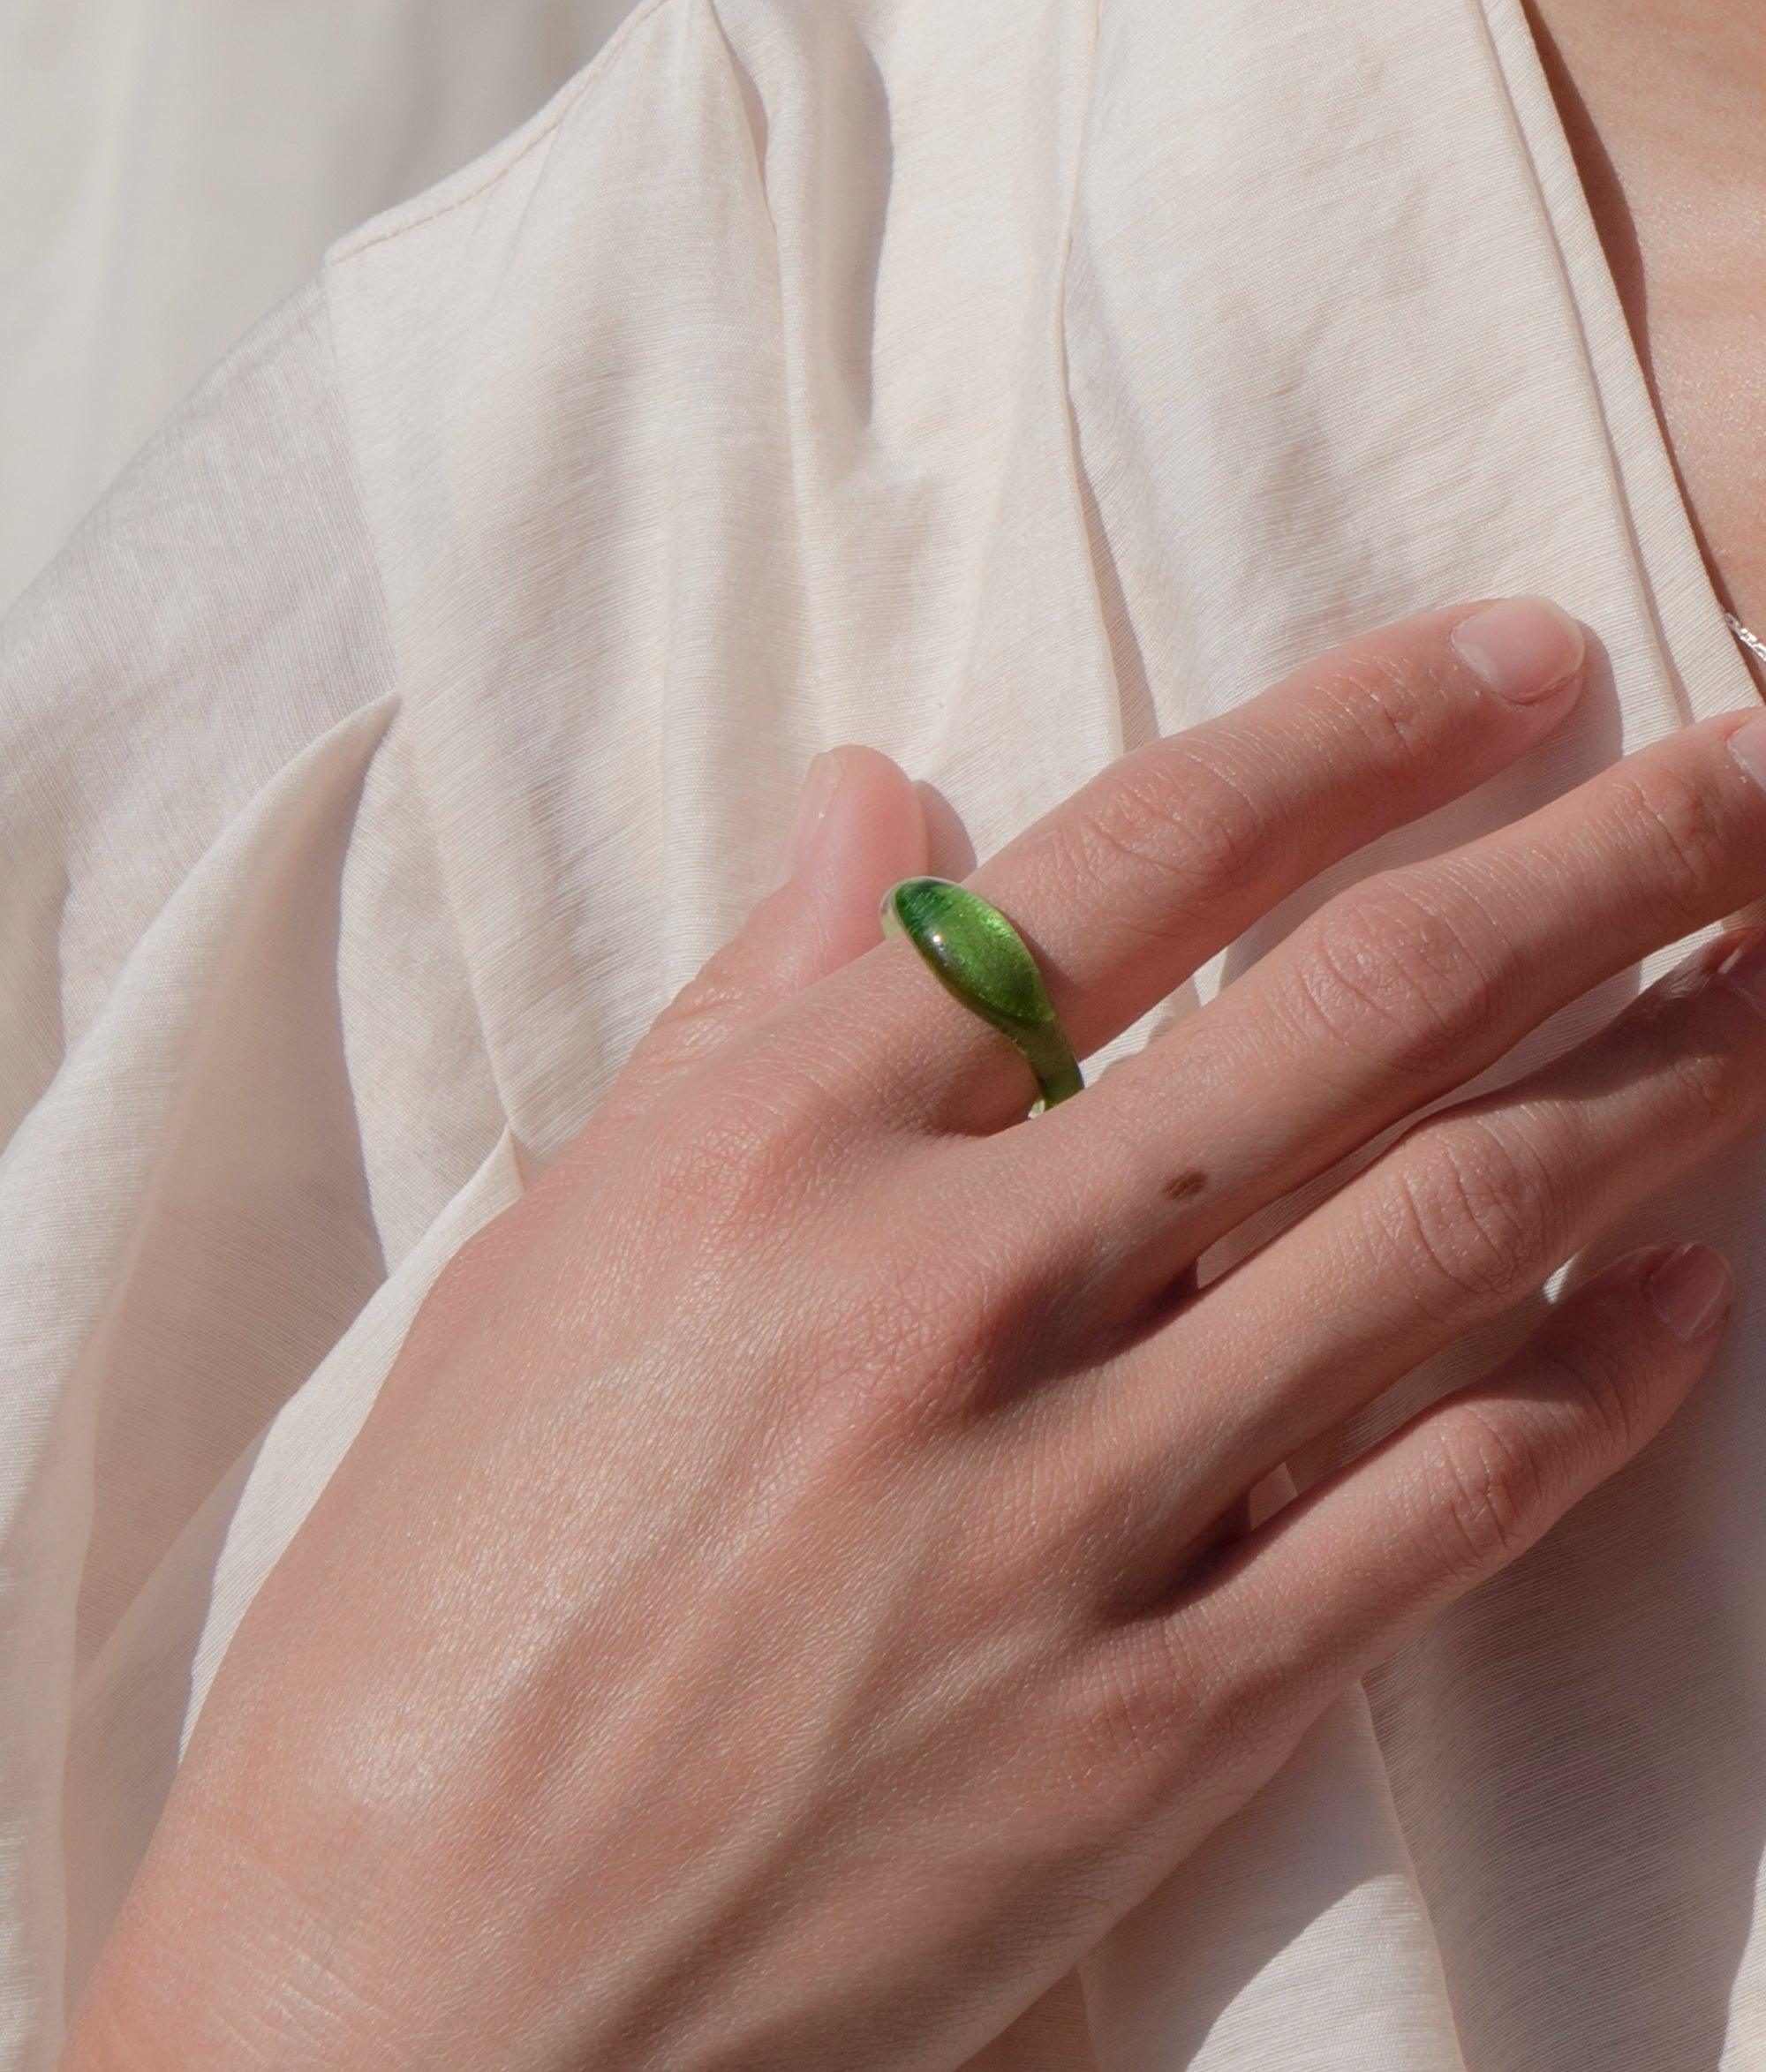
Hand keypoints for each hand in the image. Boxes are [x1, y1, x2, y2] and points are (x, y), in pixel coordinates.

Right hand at [65, 599, 1765, 2070]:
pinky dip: (1597, 1382)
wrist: (421, 1998)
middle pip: (1355, 1012)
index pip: (1137, 857)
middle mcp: (956, 1288)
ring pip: (1450, 1231)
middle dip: (1599, 861)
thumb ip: (739, 1015)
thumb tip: (864, 797)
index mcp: (780, 1143)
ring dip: (1654, 1080)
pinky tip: (1699, 1280)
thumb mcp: (550, 1261)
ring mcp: (1077, 1507)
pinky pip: (1441, 1509)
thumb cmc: (433, 1613)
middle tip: (1755, 769)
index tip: (1522, 658)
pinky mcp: (1158, 1720)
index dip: (1362, 729)